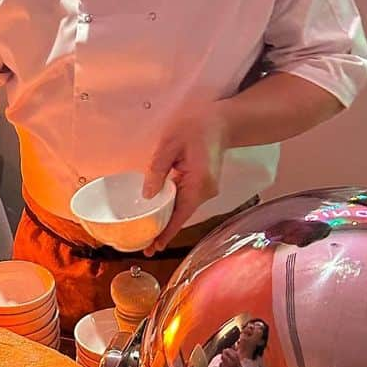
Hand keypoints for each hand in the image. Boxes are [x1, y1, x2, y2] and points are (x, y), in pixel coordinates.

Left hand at [143, 103, 227, 253]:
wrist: (220, 119)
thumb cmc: (195, 126)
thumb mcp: (169, 144)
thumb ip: (158, 170)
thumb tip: (147, 195)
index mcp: (198, 183)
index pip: (181, 215)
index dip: (167, 233)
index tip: (154, 247)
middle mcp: (206, 191)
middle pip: (182, 215)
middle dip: (164, 230)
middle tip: (146, 246)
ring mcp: (207, 190)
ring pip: (184, 209)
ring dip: (168, 219)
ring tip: (149, 231)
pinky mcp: (204, 185)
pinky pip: (187, 200)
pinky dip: (174, 207)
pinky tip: (160, 211)